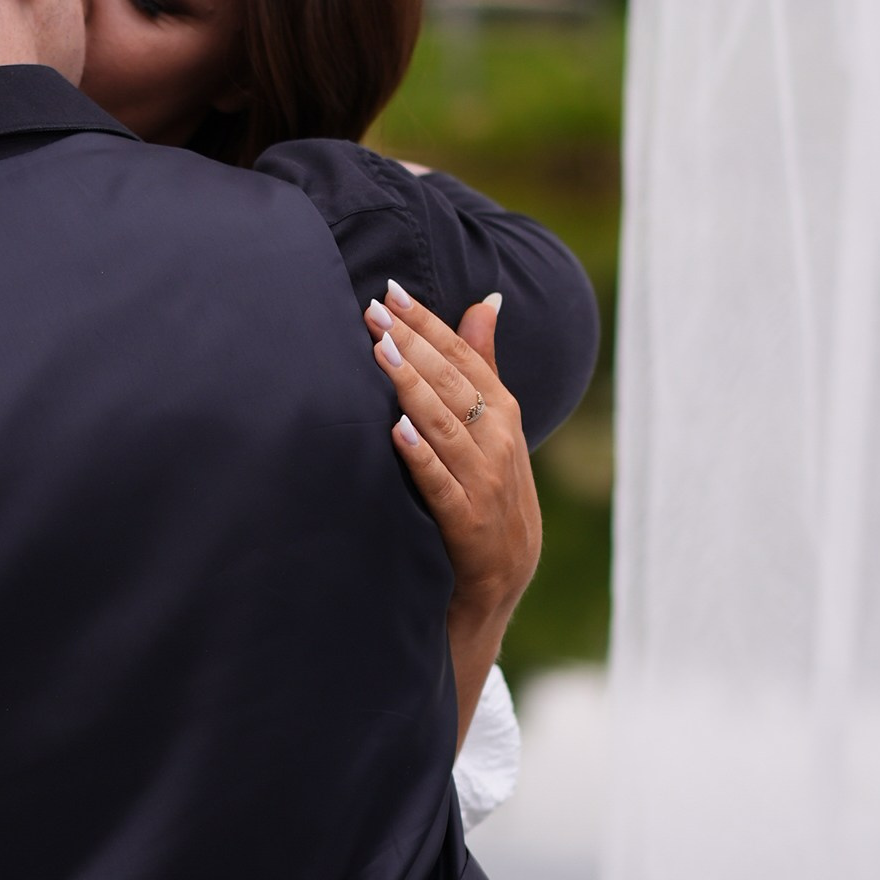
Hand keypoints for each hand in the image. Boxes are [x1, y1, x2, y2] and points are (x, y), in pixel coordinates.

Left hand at [363, 281, 540, 740]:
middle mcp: (501, 448)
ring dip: (414, 389)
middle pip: (457, 385)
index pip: (468, 360)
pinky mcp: (470, 528)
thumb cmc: (487, 499)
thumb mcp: (493, 432)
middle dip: (416, 343)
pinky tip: (397, 431)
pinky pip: (443, 488)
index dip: (432, 324)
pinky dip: (423, 459)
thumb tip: (485, 300)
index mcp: (505, 421)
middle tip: (374, 308)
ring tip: (380, 352)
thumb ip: (484, 365)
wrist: (496, 589)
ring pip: (449, 429)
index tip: (393, 290)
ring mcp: (488, 488)